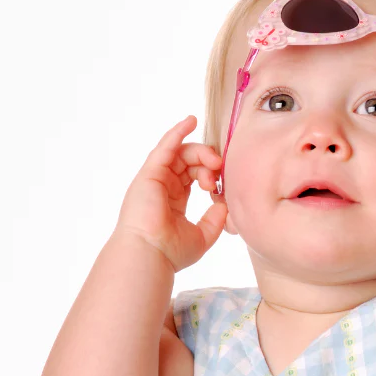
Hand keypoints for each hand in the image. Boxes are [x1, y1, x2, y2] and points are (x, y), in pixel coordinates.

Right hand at [115, 115, 227, 271]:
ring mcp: (154, 179)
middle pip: (188, 161)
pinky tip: (191, 121)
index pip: (193, 175)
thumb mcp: (203, 235)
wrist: (151, 255)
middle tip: (219, 169)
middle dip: (207, 161)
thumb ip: (215, 219)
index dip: (210, 173)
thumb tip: (225, 205)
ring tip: (213, 160)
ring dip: (200, 151)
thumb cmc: (171, 251)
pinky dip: (177, 133)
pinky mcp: (149, 174)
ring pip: (179, 152)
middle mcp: (162, 187)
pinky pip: (165, 147)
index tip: (220, 184)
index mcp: (173, 200)